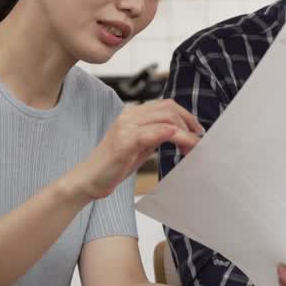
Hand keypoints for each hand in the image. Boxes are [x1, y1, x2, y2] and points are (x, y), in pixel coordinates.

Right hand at [65, 100, 202, 201]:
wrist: (88, 179)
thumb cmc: (113, 166)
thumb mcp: (139, 147)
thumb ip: (155, 135)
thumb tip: (179, 133)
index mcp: (132, 115)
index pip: (166, 105)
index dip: (186, 116)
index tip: (197, 132)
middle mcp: (129, 116)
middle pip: (169, 109)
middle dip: (189, 124)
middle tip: (197, 143)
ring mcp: (126, 127)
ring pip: (166, 119)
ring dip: (185, 134)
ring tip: (191, 149)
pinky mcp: (124, 142)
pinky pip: (153, 133)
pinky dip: (172, 137)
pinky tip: (180, 146)